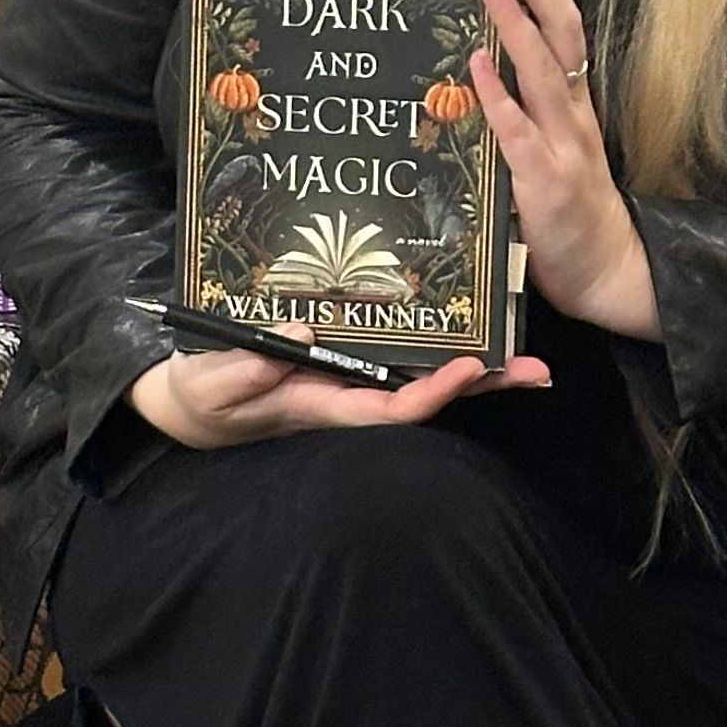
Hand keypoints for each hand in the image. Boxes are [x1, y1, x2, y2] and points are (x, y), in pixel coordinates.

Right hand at [129, 333, 549, 450]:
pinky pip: (396, 353)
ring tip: (519, 346)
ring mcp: (349, 377)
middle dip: (478, 382)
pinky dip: (431, 340)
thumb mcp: (215, 381)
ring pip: (419, 373)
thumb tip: (303, 329)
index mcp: (326, 406)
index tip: (470, 366)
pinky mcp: (342, 359)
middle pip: (426, 394)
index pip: (394, 408)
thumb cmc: (202, 395)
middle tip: (534, 367)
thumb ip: (251, 364)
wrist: (192, 402)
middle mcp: (350, 393)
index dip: (436, 392)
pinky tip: (459, 318)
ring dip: (469, 362)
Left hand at [472, 0, 660, 340]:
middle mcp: (573, 116)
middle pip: (560, 32)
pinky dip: (497, 95)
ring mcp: (562, 146)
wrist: (610, 276)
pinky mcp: (544, 182)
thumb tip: (471, 73)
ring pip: (541, 70)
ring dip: (513, 19)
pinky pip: (517, 131)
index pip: (564, 30)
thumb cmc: (573, 217)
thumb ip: (521, 118)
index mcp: (575, 106)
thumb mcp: (551, 156)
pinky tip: (476, 63)